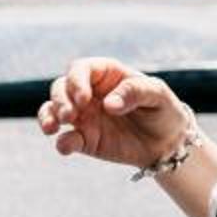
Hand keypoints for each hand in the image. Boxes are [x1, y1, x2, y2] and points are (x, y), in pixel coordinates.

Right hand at [35, 57, 189, 171]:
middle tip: (70, 115)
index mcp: (106, 74)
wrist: (168, 142)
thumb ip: (135, 92)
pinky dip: (61, 142)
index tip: (84, 99)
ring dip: (48, 117)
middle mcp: (89, 93)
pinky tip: (65, 146)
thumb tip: (108, 104)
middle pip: (61, 88)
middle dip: (60, 100)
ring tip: (52, 128)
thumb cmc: (163, 109)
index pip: (80, 69)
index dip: (76, 81)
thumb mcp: (158, 95)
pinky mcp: (84, 140)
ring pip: (53, 111)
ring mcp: (84, 116)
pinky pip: (65, 139)